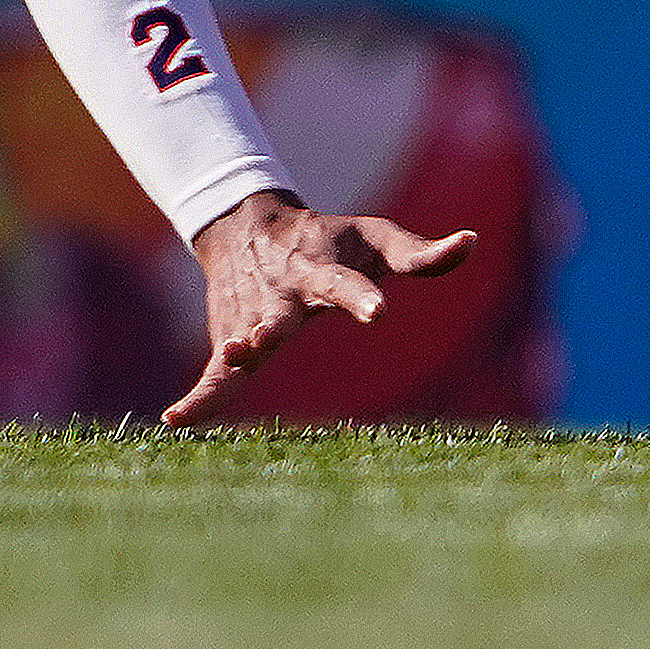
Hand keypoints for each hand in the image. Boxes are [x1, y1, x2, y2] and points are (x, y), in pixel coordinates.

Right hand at [164, 190, 473, 427]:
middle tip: (261, 339)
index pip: (345, 283)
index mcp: (320, 269)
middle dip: (269, 328)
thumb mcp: (375, 238)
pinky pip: (214, 376)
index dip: (362, 297)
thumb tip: (473, 242)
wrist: (246, 226)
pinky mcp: (231, 340)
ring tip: (227, 358)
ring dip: (234, 354)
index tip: (380, 311)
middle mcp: (281, 294)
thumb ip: (421, 254)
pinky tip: (176, 421)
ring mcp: (251, 318)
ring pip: (242, 342)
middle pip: (278, 315)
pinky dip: (197, 398)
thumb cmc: (326, 238)